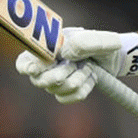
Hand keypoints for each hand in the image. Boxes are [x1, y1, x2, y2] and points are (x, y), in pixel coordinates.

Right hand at [15, 28, 137, 102]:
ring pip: (57, 89)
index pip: (25, 62)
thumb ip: (82, 43)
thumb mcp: (97, 39)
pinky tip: (89, 78)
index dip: (27, 67)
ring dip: (78, 79)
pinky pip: (67, 98)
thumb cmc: (100, 44)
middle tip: (78, 63)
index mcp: (45, 48)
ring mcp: (53, 81)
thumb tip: (63, 54)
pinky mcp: (64, 93)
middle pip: (41, 80)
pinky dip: (83, 89)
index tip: (34, 69)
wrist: (113, 58)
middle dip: (63, 73)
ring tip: (88, 67)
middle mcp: (44, 66)